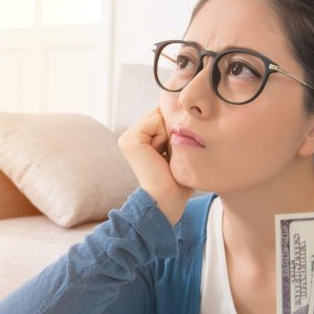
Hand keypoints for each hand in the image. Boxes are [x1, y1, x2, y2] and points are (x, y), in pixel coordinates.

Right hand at [117, 107, 194, 225]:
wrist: (166, 201)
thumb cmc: (178, 182)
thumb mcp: (179, 151)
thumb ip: (178, 131)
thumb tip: (186, 112)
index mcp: (141, 138)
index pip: (164, 115)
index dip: (177, 129)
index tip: (174, 153)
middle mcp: (131, 135)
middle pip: (162, 113)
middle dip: (173, 130)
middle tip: (170, 157)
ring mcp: (128, 137)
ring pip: (160, 115)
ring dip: (170, 134)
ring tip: (165, 157)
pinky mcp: (130, 140)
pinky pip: (156, 120)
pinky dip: (164, 135)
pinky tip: (160, 156)